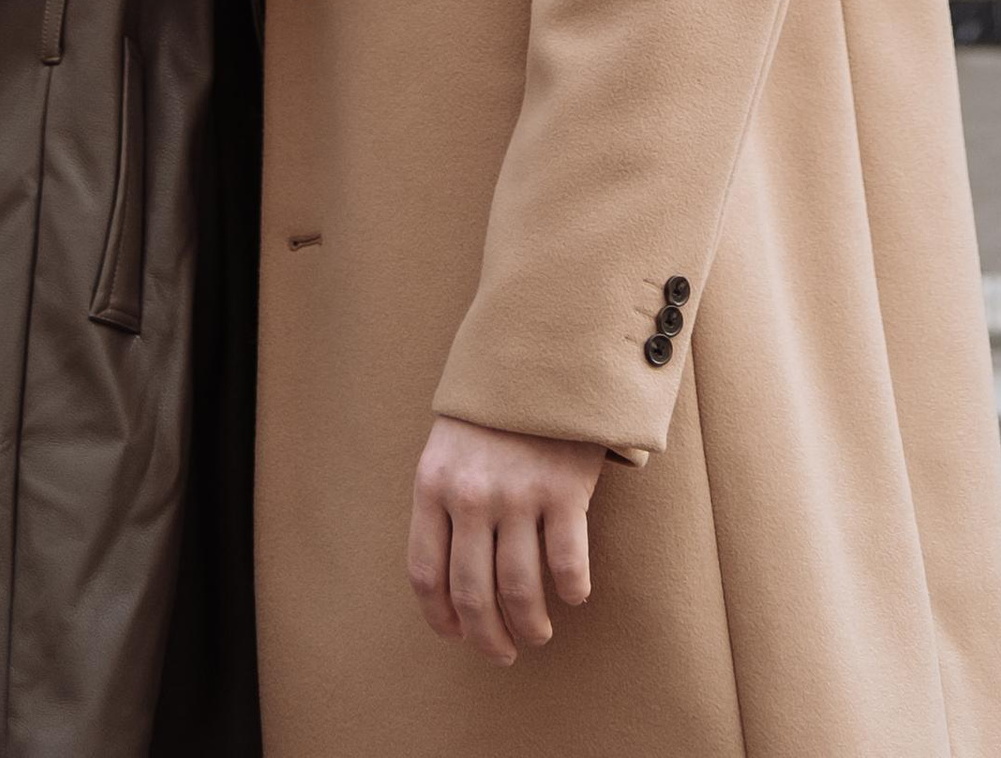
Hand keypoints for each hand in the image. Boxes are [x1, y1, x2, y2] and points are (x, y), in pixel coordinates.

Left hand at [407, 416, 601, 665]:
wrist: (544, 348)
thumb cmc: (496, 405)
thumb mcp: (449, 444)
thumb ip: (445, 499)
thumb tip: (449, 578)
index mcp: (433, 485)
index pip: (425, 574)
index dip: (441, 618)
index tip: (458, 635)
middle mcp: (471, 496)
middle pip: (471, 594)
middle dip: (487, 638)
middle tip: (502, 653)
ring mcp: (518, 493)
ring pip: (518, 590)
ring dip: (529, 625)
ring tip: (537, 634)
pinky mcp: (564, 489)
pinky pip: (566, 562)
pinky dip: (571, 589)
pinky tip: (574, 593)